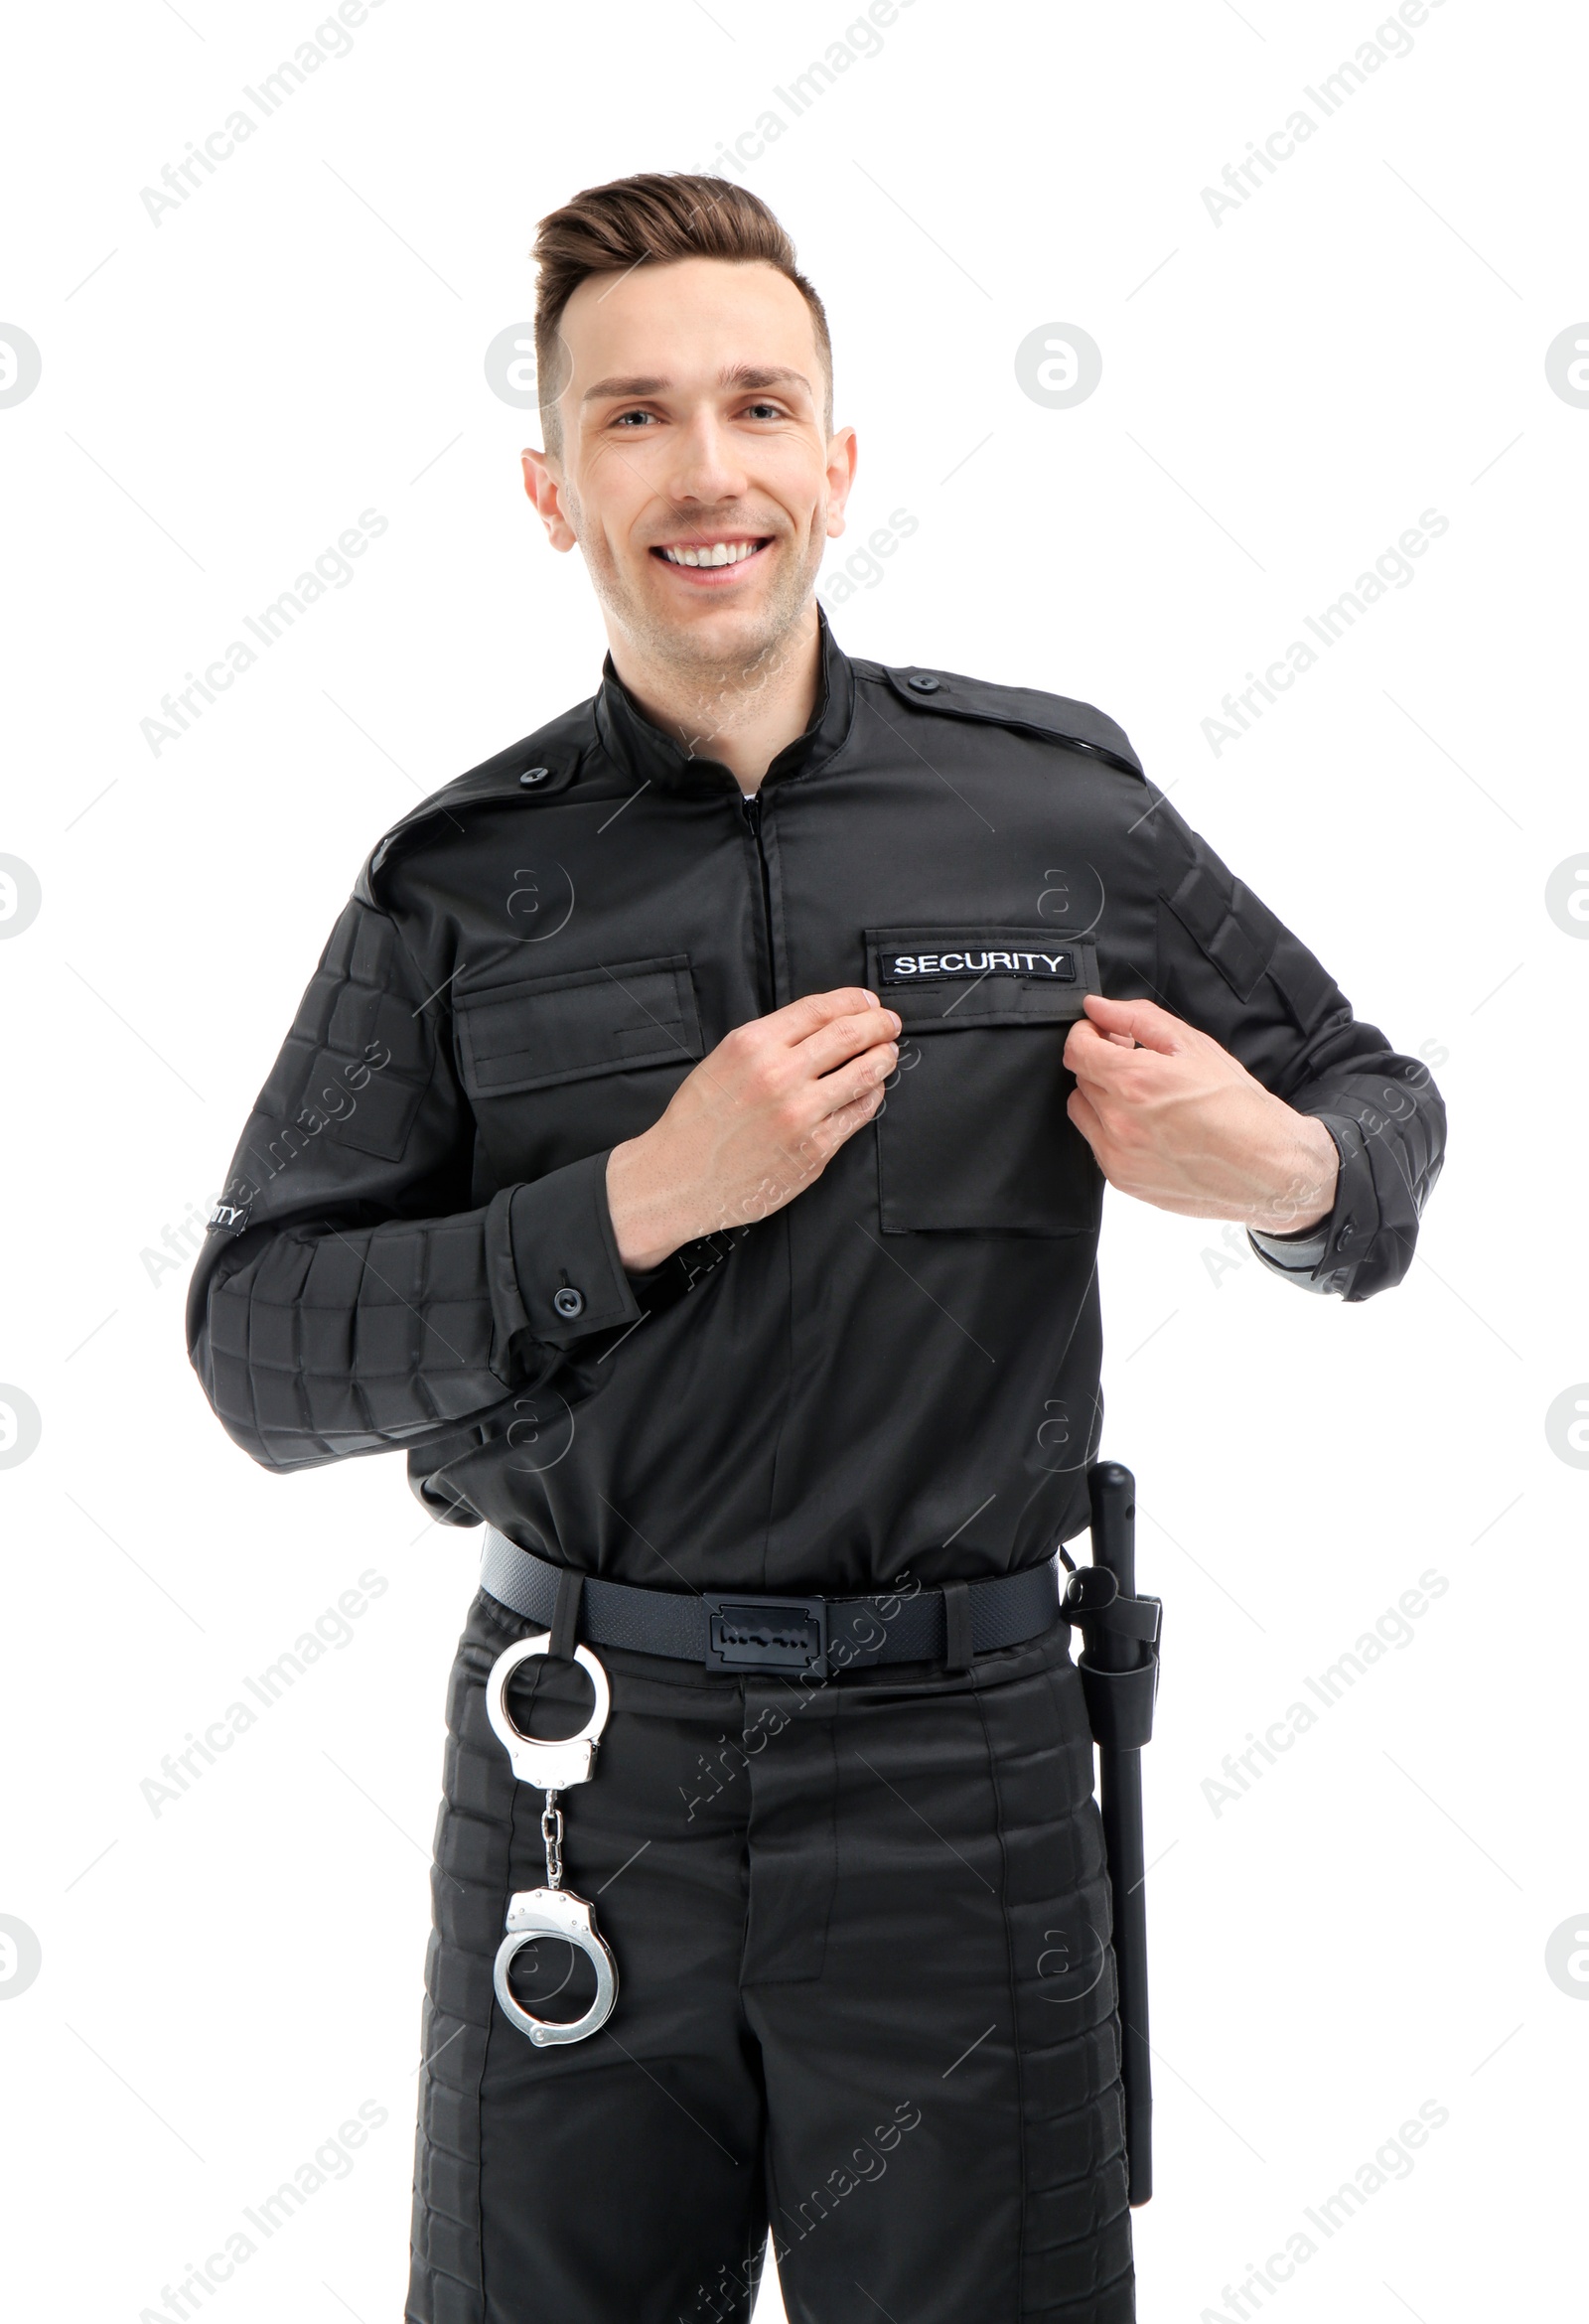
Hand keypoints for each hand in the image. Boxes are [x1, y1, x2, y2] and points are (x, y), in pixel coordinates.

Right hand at [606, 989, 900, 1269]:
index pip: (820, 1008)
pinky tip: (871, 1090)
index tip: (867, 1002)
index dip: (854, 1001)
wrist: (679, 1177)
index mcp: (752, 1044)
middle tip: (889, 1023)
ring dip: (884, 1058)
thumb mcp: (722, 1061)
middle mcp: (779, 1075)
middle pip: (850, 1034)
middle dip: (879, 1023)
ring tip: (887, 1053)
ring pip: (864, 1072)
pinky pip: (859, 1113)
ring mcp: (801, 1113)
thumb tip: (822, 1025)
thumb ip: (770, 1041)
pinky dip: (872, 1096)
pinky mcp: (815, 1148)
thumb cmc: (696, 1123)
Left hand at [1062, 993, 1338, 1231]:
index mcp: (1135, 1082)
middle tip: (1136, 1063)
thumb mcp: (1195, 1046)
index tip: (1102, 1034)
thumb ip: (1137, 1020)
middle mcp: (1120, 1122)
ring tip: (1143, 1097)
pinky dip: (1113, 1130)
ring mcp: (1118, 1155)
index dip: (1087, 1034)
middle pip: (1081, 1079)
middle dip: (1101, 1063)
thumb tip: (1098, 1008)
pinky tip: (1149, 1127)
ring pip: (1083, 1111)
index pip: (1077, 1050)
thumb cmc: (1240, 1108)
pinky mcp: (1123, 1180)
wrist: (1267, 1166)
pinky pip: (1097, 1144)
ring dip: (1102, 1097)